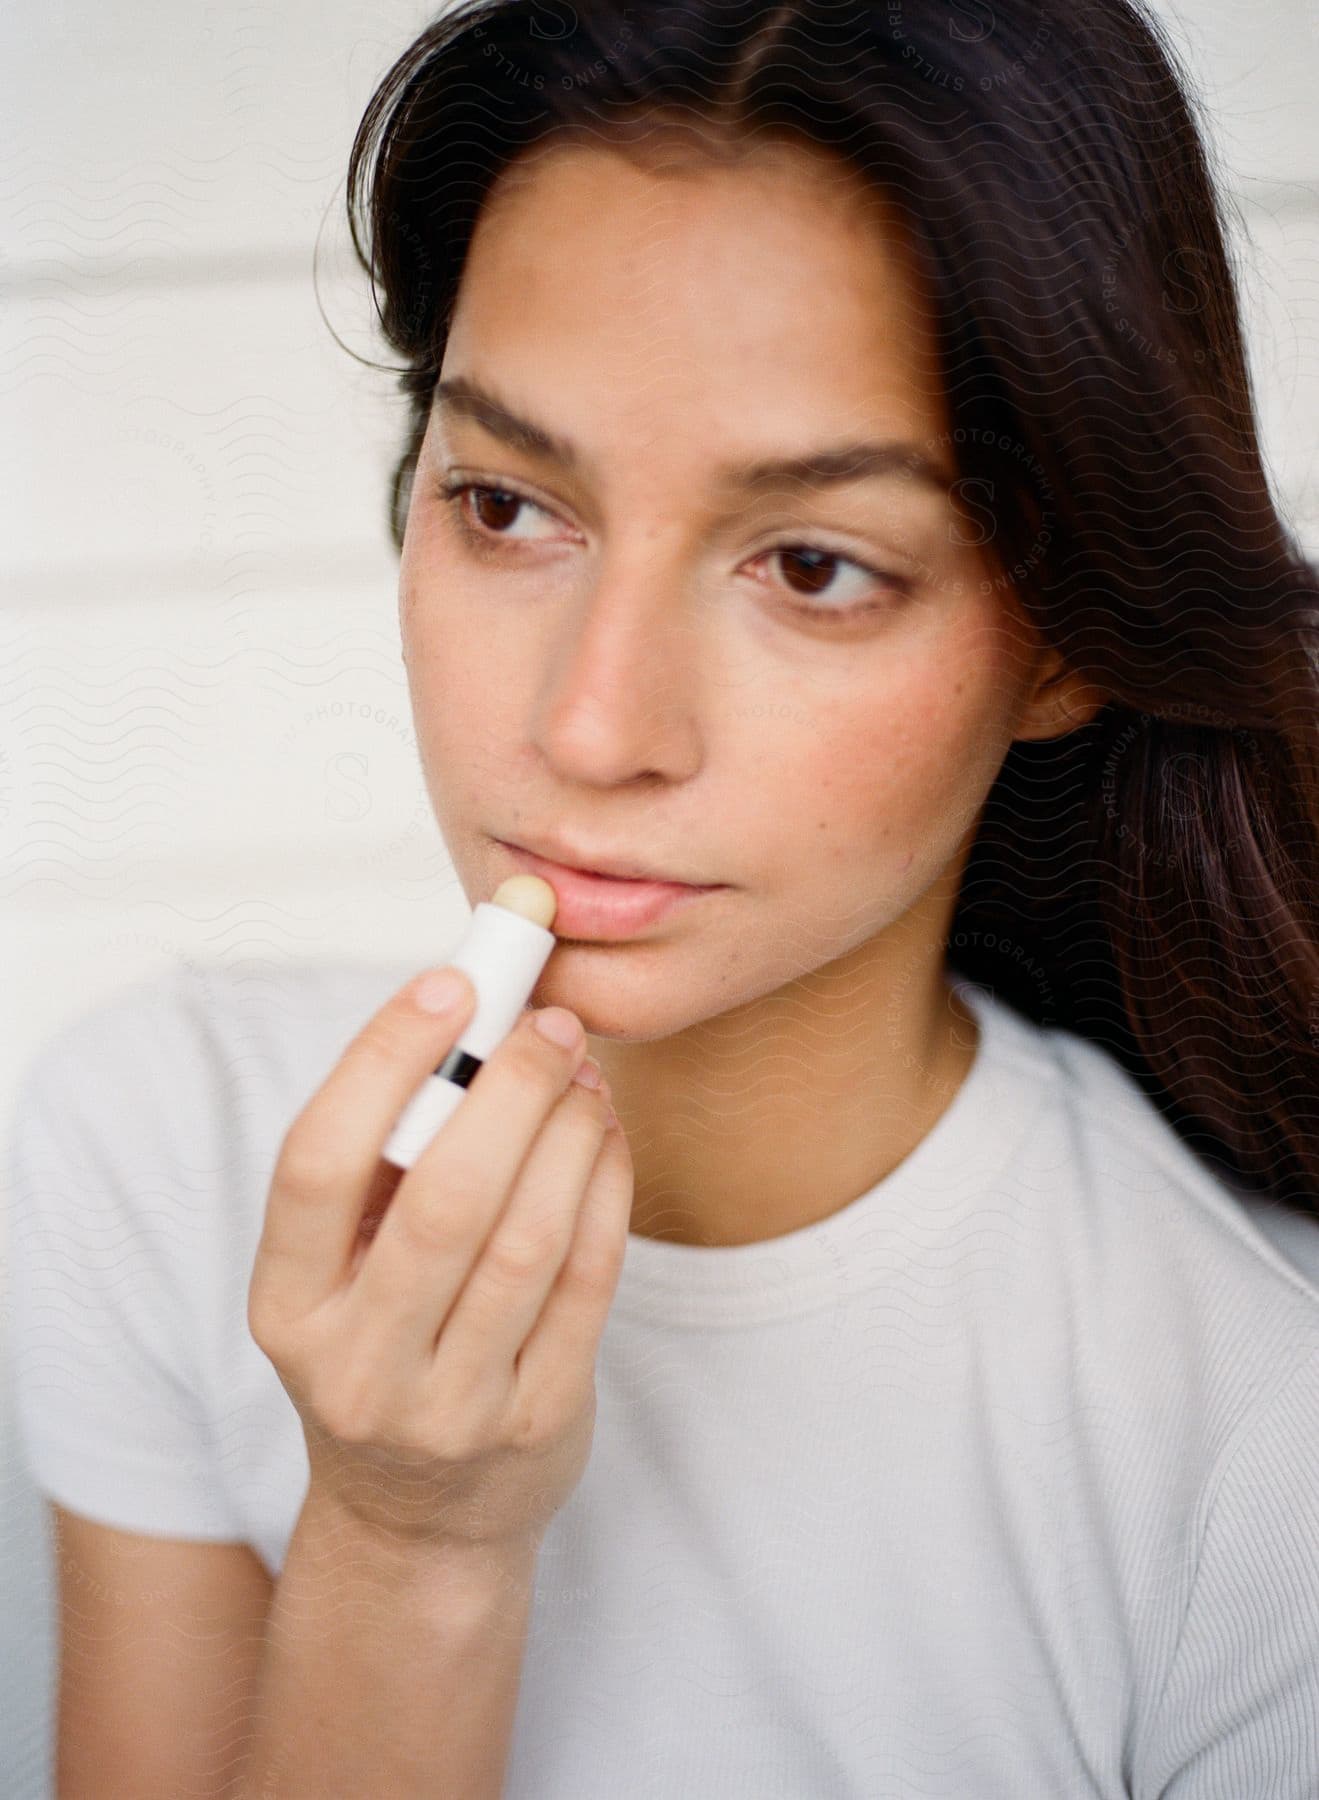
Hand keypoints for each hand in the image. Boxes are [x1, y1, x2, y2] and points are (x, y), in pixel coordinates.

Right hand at [246, 972, 631, 1556]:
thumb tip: (472, 1021)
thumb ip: (381, 1165)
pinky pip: (588, 1280)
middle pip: (443, 1200)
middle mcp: (357, 1365)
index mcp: (286, 1308)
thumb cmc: (382, 1350)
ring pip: (528, 1238)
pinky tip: (605, 1136)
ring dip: (569, 1132)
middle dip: (509, 1090)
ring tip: (583, 1074)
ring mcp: (452, 1406)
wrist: (419, 1521)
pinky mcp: (538, 1420)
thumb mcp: (340, 1274)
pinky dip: (606, 1187)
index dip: (382, 1060)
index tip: (450, 982)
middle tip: (548, 1024)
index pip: (315, 1164)